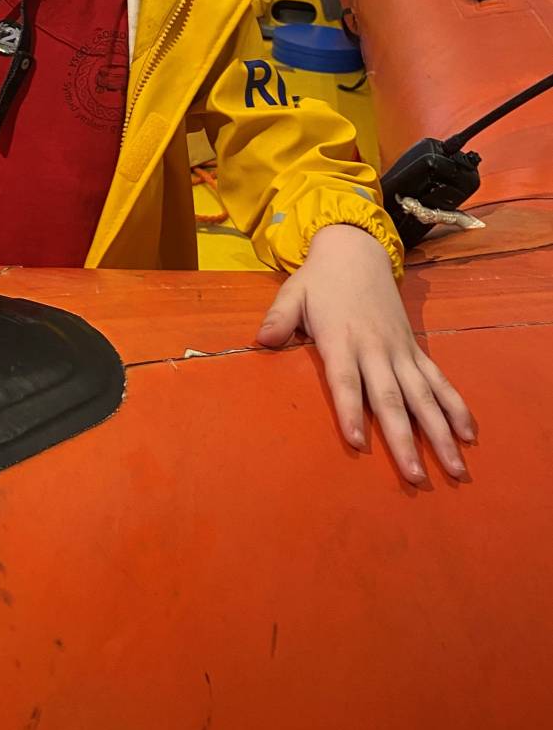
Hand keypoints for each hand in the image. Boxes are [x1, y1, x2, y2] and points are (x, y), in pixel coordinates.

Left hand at [256, 223, 475, 485]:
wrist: (357, 251)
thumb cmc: (320, 279)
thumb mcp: (293, 293)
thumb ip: (279, 318)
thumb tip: (261, 341)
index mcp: (342, 339)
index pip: (346, 381)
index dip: (351, 411)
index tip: (358, 442)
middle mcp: (375, 349)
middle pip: (390, 398)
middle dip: (403, 439)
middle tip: (415, 478)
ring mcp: (400, 351)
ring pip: (422, 396)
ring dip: (439, 433)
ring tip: (455, 468)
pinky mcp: (415, 349)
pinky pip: (438, 380)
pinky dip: (455, 406)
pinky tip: (468, 433)